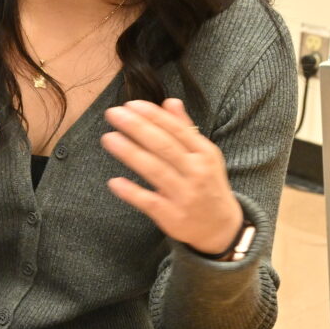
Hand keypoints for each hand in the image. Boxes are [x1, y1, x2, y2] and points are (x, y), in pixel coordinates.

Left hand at [102, 97, 244, 255]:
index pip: (177, 130)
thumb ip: (185, 129)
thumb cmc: (207, 184)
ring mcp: (185, 195)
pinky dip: (132, 192)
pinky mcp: (172, 216)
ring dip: (130, 153)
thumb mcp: (204, 155)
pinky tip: (114, 182)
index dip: (153, 116)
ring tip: (108, 138)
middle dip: (138, 128)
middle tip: (113, 114)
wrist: (220, 227)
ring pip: (155, 170)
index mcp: (204, 154)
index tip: (131, 104)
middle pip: (164, 146)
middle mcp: (196, 173)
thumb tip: (170, 101)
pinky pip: (149, 202)